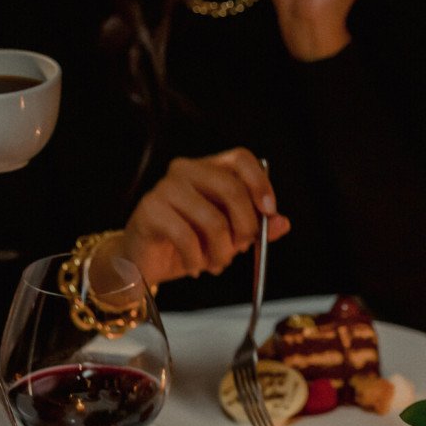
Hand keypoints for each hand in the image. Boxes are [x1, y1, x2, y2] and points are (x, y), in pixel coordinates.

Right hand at [115, 149, 291, 284]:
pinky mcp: (150, 210)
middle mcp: (186, 170)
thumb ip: (256, 228)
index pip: (241, 159)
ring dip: (221, 252)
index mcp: (208, 169)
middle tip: (240, 248)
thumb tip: (282, 223)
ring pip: (212, 220)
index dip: (260, 184)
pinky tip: (194, 266)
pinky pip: (186, 238)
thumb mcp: (228, 236)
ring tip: (215, 263)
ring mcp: (166, 188)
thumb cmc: (187, 243)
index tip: (269, 212)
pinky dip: (196, 259)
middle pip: (231, 189)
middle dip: (245, 227)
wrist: (143, 261)